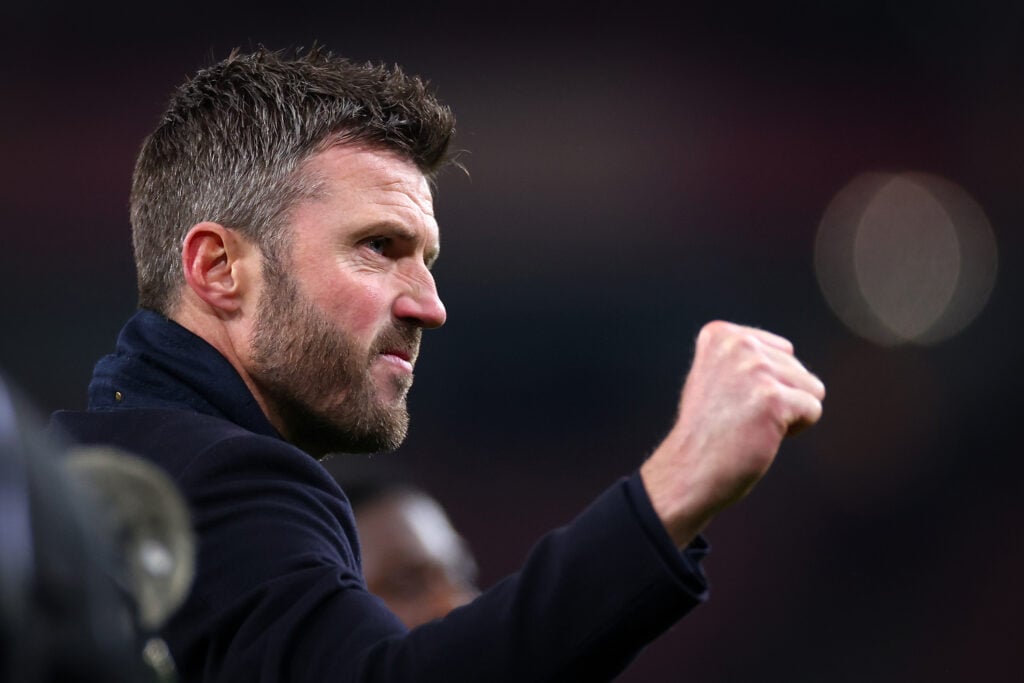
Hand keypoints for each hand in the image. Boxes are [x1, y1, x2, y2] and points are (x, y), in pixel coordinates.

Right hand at [640, 321, 824, 546]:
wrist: (689, 469)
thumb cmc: (706, 430)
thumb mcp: (716, 375)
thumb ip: (745, 357)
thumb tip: (787, 351)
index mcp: (721, 334)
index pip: (782, 351)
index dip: (766, 383)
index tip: (732, 400)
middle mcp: (738, 344)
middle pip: (798, 368)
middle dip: (779, 397)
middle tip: (740, 417)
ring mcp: (755, 370)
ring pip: (811, 388)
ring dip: (788, 413)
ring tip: (750, 425)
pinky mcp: (772, 398)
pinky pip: (813, 409)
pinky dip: (795, 429)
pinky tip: (762, 435)